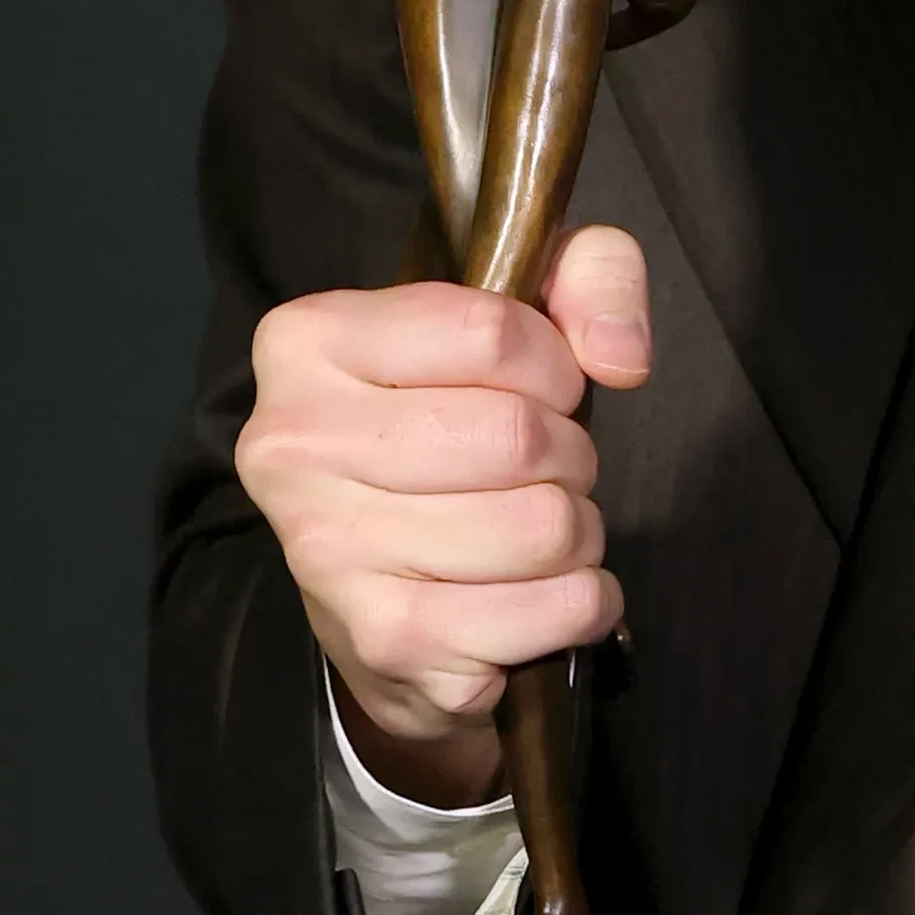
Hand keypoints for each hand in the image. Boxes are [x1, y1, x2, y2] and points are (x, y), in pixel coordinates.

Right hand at [235, 225, 648, 803]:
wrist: (376, 591)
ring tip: (537, 527)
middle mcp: (294, 444)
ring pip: (544, 525)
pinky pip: (558, 608)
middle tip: (545, 470)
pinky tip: (537, 589)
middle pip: (517, 436)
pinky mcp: (389, 640)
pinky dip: (582, 599)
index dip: (554, 365)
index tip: (544, 390)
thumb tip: (620, 357)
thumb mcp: (517, 313)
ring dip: (577, 530)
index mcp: (307, 341)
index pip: (491, 332)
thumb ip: (588, 274)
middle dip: (568, 455)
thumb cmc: (450, 428)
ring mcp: (330, 551)